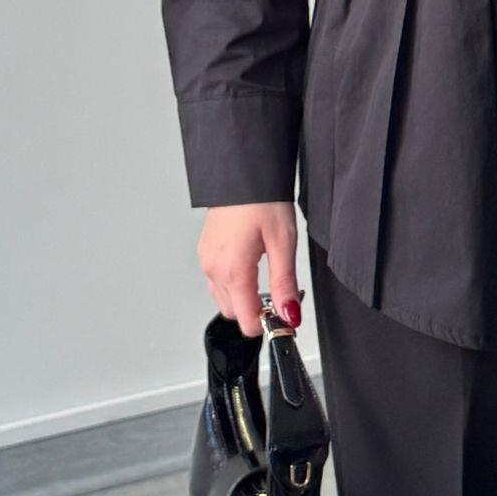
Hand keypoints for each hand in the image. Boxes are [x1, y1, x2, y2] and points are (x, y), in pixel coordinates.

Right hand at [198, 201, 301, 335]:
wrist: (241, 171)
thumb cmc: (262, 199)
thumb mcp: (283, 242)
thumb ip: (284, 283)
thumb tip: (290, 315)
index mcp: (233, 271)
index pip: (247, 322)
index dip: (270, 324)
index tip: (287, 314)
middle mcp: (214, 269)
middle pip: (234, 313)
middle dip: (258, 311)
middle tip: (283, 293)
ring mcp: (207, 260)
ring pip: (224, 298)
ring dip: (245, 298)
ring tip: (267, 275)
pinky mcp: (206, 252)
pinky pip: (217, 281)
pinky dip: (234, 283)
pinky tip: (251, 265)